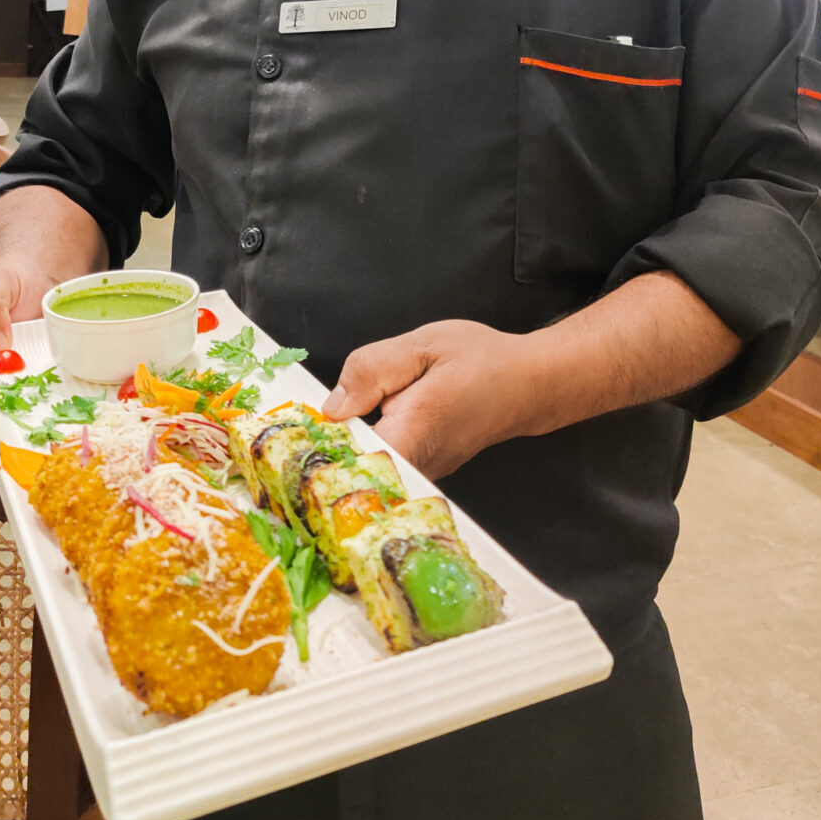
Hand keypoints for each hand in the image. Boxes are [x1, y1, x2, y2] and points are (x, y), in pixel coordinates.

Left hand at [321, 320, 537, 479]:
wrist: (526, 384)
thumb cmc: (484, 362)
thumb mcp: (424, 345)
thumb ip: (373, 369)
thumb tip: (334, 404)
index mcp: (412, 432)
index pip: (347, 459)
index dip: (316, 446)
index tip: (293, 435)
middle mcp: (415, 465)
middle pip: (350, 469)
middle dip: (326, 444)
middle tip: (315, 420)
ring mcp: (420, 474)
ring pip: (365, 469)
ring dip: (347, 444)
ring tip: (348, 416)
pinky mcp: (422, 472)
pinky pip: (382, 465)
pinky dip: (365, 447)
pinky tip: (368, 423)